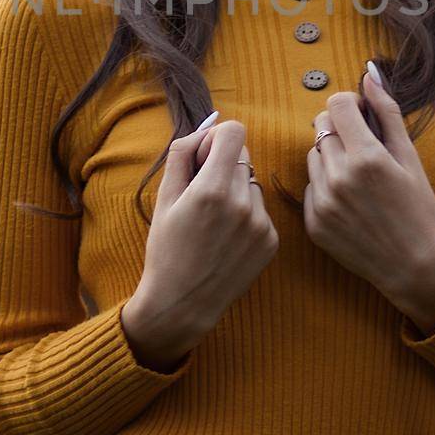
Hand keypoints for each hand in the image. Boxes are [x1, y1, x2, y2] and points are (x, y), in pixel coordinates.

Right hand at [125, 113, 278, 368]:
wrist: (183, 303)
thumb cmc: (166, 249)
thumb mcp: (163, 198)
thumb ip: (182, 155)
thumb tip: (205, 131)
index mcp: (211, 189)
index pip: (234, 132)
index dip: (216, 138)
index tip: (203, 157)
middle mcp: (242, 203)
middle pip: (243, 156)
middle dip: (223, 165)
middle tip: (202, 192)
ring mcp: (260, 224)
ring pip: (253, 182)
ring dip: (236, 190)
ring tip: (214, 221)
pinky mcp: (271, 240)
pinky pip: (261, 209)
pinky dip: (246, 215)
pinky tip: (227, 238)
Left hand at [304, 62, 434, 316]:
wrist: (414, 265)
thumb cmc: (419, 209)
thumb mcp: (409, 158)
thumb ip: (388, 113)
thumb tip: (370, 76)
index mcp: (366, 157)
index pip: (335, 105)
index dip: (349, 104)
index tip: (362, 115)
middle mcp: (338, 177)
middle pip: (321, 127)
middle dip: (340, 129)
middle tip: (363, 148)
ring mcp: (322, 202)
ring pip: (313, 156)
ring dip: (330, 157)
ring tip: (358, 178)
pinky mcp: (312, 223)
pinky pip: (309, 187)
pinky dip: (325, 186)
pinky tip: (350, 202)